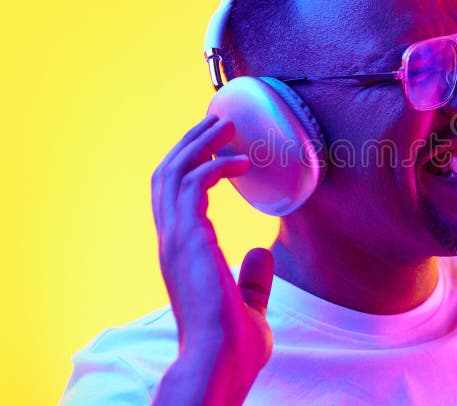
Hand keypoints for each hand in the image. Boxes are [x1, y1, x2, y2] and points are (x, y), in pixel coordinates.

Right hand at [150, 115, 273, 403]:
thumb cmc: (232, 344)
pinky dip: (214, 167)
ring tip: (225, 125)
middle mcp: (171, 242)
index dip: (189, 166)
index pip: (172, 198)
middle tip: (217, 121)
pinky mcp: (188, 239)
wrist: (220, 362)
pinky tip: (242, 163)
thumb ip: (253, 278)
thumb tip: (263, 253)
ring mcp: (175, 240)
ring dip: (199, 145)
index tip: (213, 146)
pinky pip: (193, 185)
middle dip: (190, 144)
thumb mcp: (249, 304)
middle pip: (166, 175)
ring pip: (173, 173)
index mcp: (181, 255)